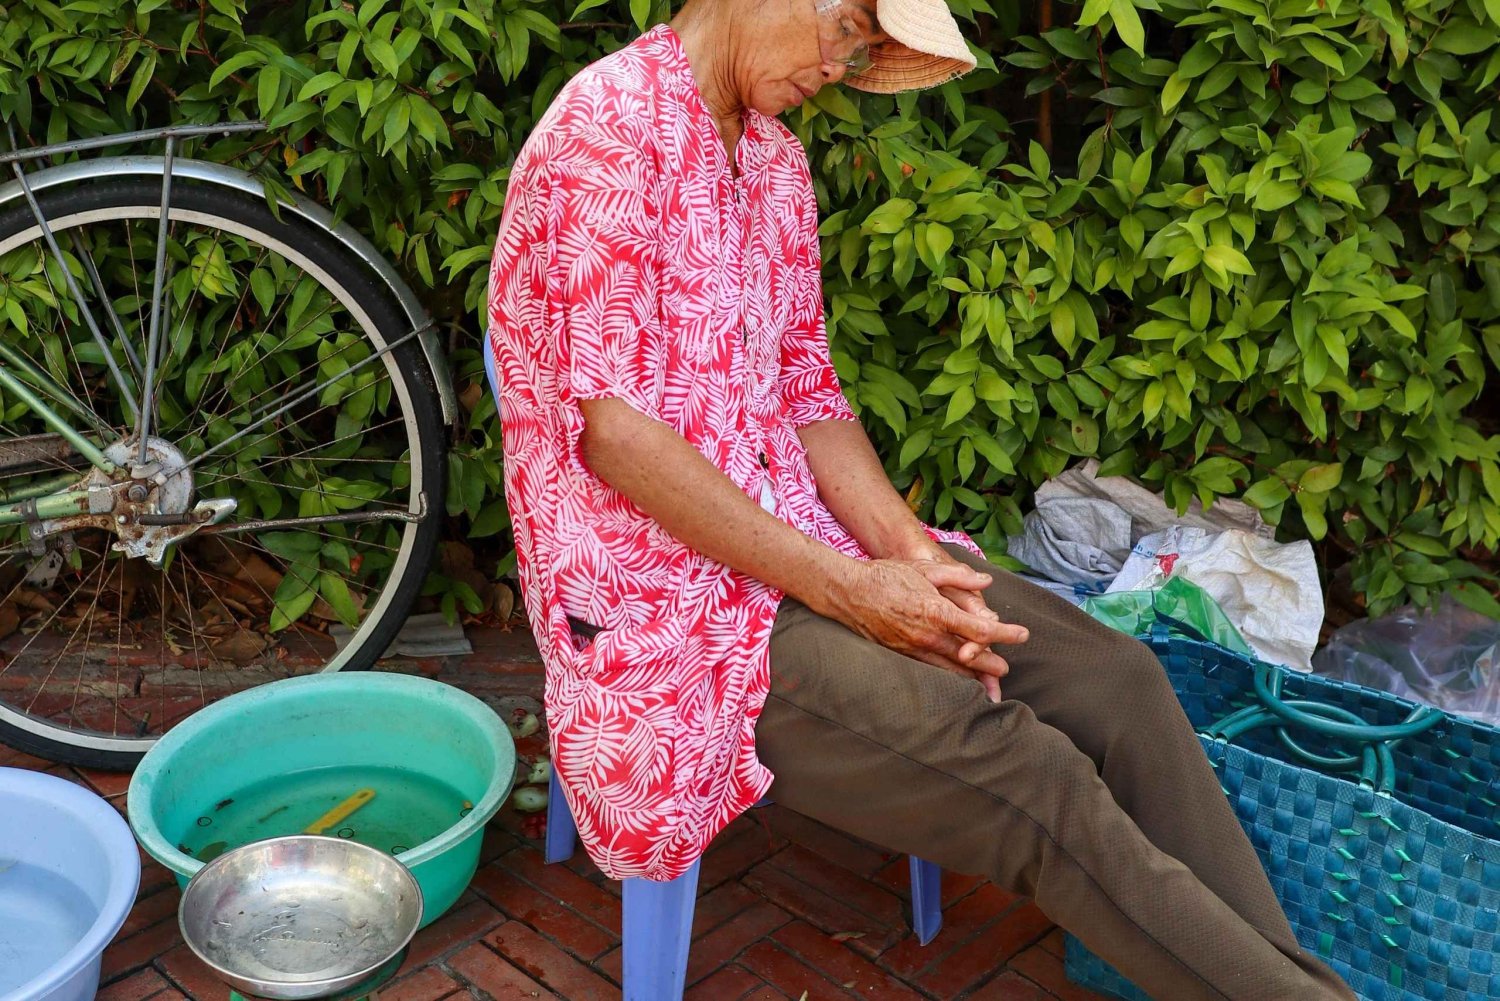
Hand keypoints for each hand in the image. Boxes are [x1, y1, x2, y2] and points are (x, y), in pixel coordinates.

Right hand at [829, 557, 1027, 700]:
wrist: (849, 593)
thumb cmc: (886, 576)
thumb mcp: (925, 569)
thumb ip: (958, 576)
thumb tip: (986, 582)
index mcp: (936, 611)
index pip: (979, 628)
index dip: (1005, 633)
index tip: (1023, 635)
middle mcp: (927, 635)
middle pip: (969, 656)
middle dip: (991, 665)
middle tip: (1006, 671)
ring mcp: (914, 648)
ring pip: (950, 669)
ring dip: (972, 677)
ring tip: (989, 685)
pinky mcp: (902, 655)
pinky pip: (931, 670)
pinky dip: (948, 677)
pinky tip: (957, 681)